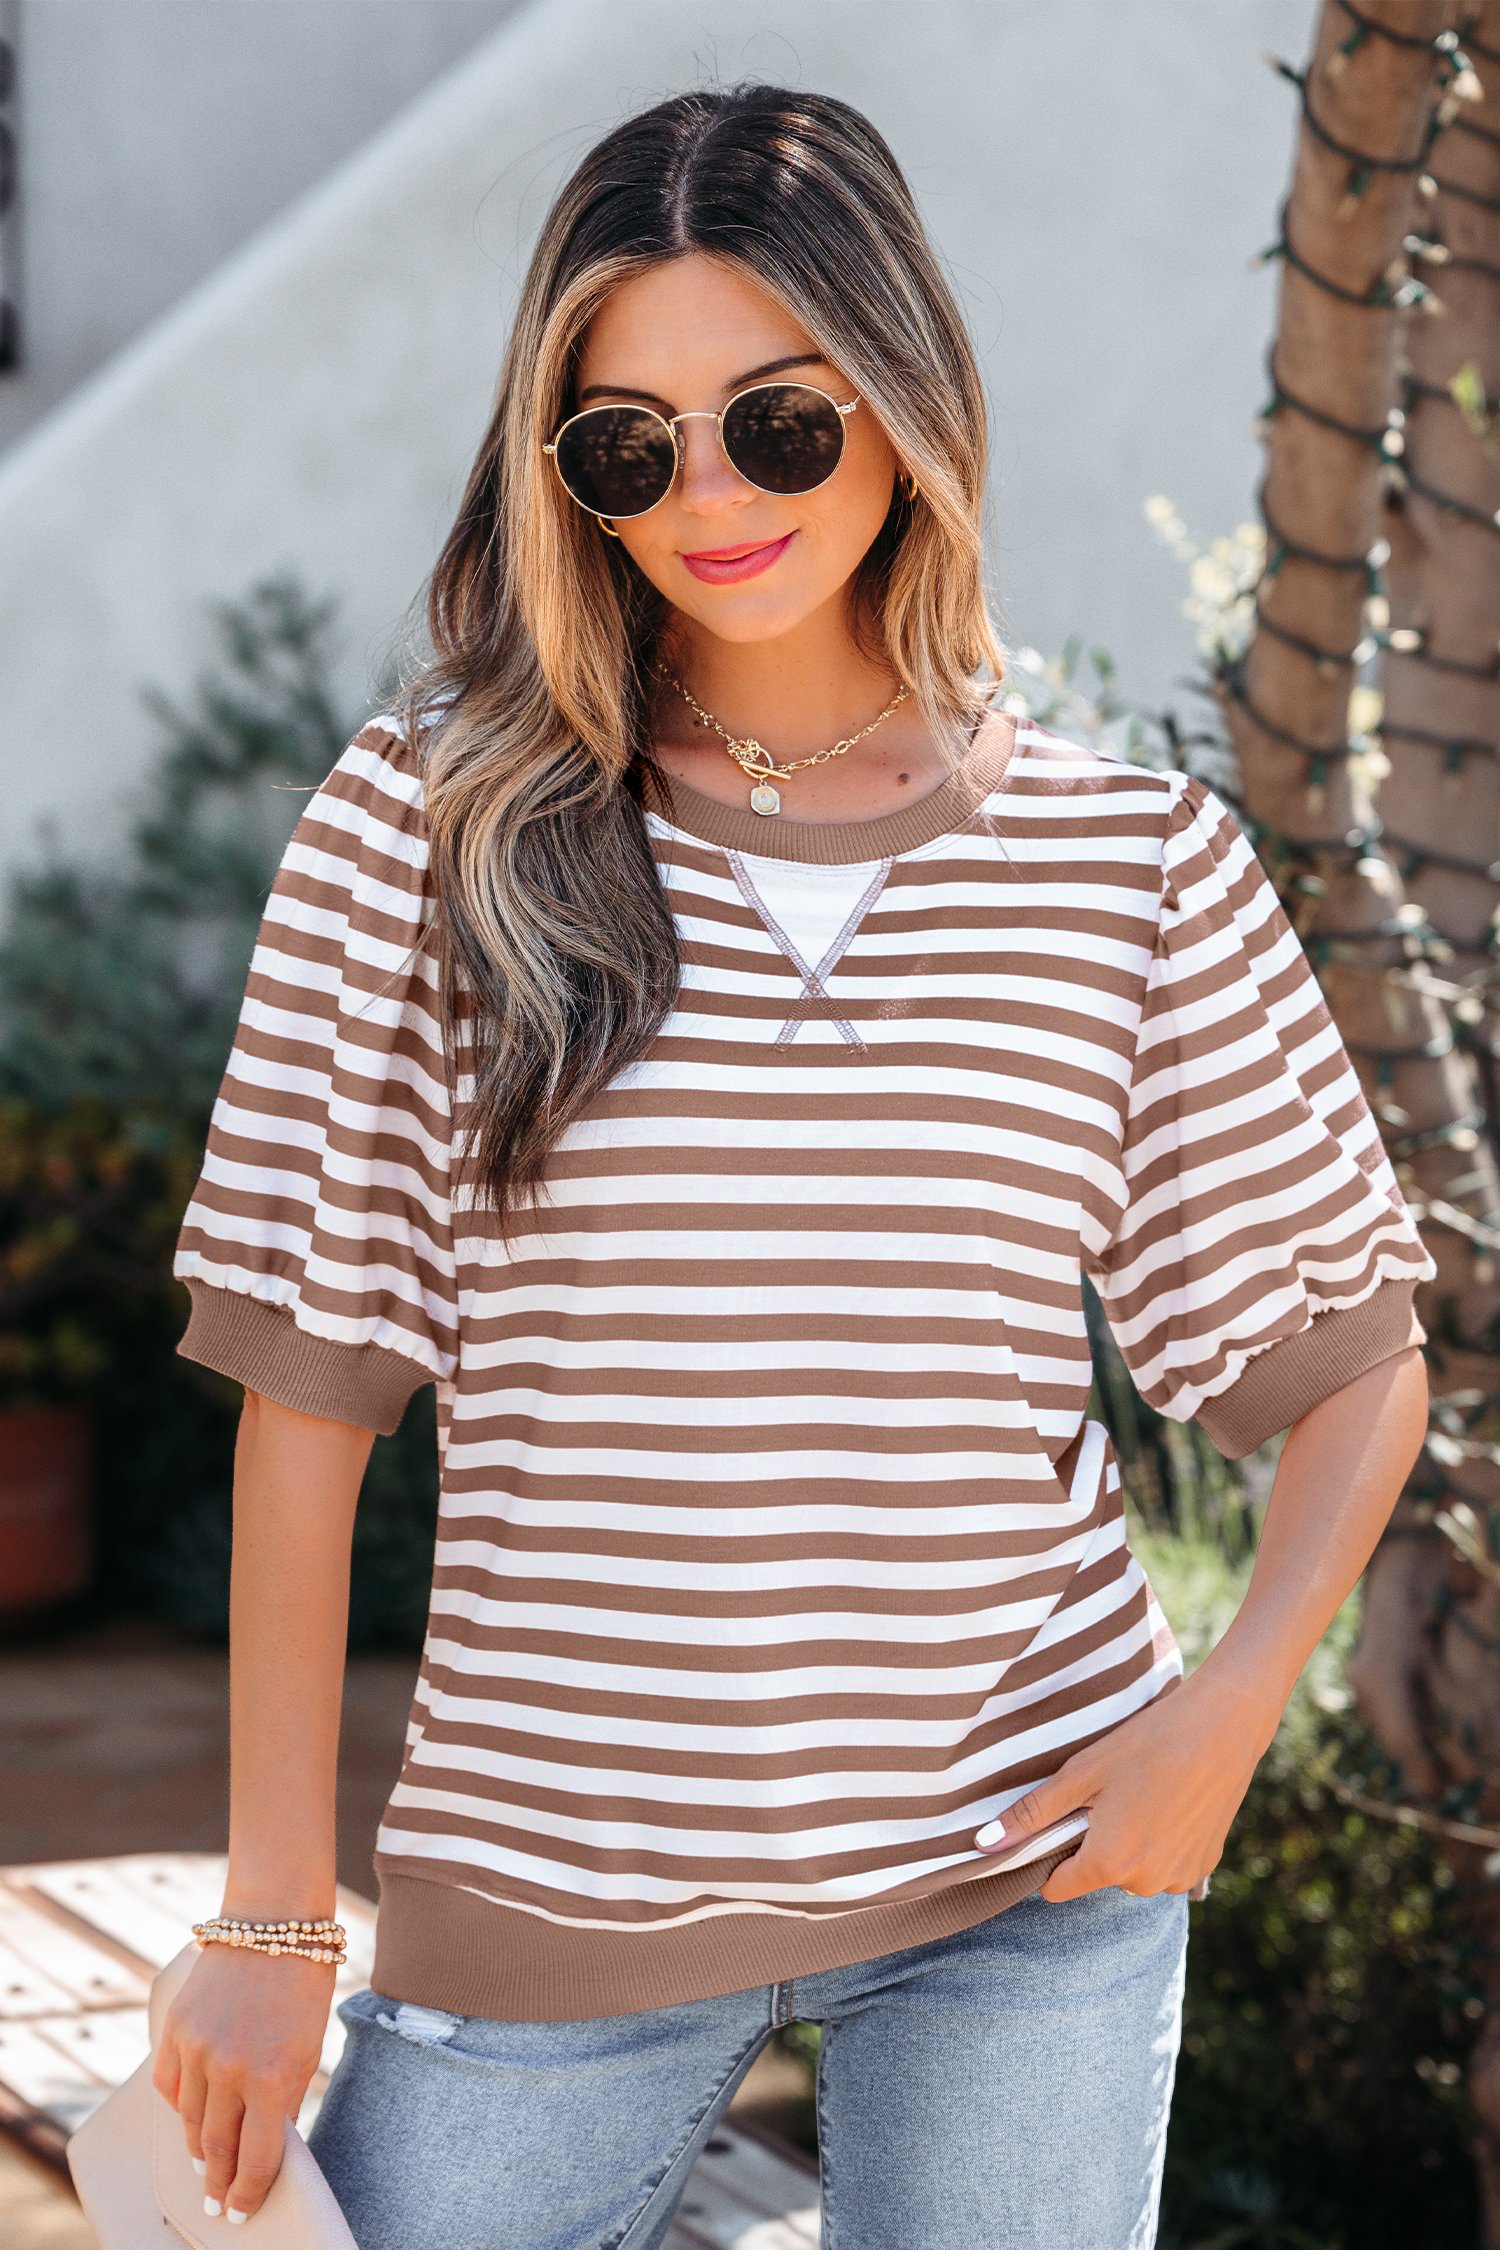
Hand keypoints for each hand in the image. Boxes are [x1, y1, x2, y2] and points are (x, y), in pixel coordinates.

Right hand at [152, 1943, 335, 2222]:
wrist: (273, 1920)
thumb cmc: (302, 1983)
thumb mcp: (309, 2046)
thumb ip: (286, 2098)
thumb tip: (268, 2143)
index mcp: (272, 2076)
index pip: (255, 2159)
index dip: (249, 2193)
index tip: (242, 2212)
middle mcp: (229, 2069)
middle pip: (217, 2148)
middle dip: (219, 2182)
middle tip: (218, 2204)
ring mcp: (197, 2050)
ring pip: (189, 2123)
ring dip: (199, 2149)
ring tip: (206, 2165)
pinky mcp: (175, 2031)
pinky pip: (168, 2088)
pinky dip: (179, 2108)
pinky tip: (190, 2118)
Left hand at [973, 1668, 1277, 1901]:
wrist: (1222, 1727)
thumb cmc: (1146, 1744)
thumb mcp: (1080, 1774)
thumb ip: (1031, 1815)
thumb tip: (983, 1846)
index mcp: (1108, 1864)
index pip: (1056, 1888)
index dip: (1050, 1856)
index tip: (1062, 1821)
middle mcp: (1144, 1883)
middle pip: (1097, 1875)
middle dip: (1094, 1842)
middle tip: (1108, 1793)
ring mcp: (1178, 1878)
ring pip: (1132, 1870)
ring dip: (1130, 1843)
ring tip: (1142, 1792)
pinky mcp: (1204, 1866)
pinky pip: (1165, 1864)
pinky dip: (1161, 1841)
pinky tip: (1170, 1800)